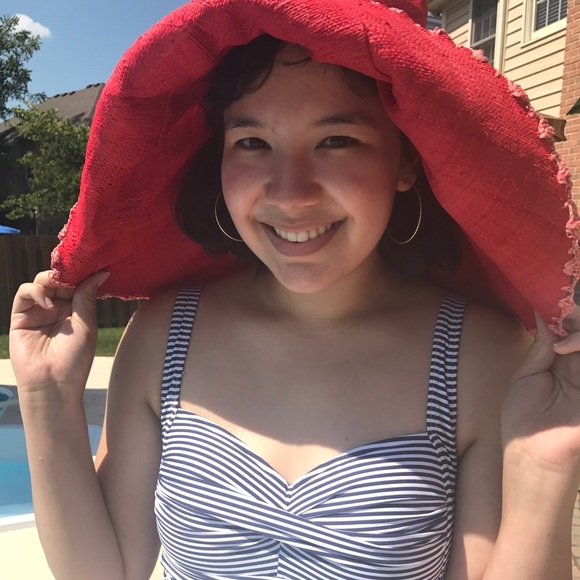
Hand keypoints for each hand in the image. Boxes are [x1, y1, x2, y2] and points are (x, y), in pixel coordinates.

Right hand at [10, 270, 108, 397]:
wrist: (53, 382)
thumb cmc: (75, 357)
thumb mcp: (86, 323)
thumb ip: (87, 296)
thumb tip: (102, 272)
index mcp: (77, 309)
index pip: (78, 283)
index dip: (82, 273)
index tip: (91, 264)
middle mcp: (58, 308)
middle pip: (59, 279)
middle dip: (65, 273)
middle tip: (72, 273)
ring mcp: (39, 311)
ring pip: (41, 282)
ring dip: (49, 279)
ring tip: (58, 287)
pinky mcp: (21, 316)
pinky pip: (25, 293)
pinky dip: (35, 290)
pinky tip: (46, 301)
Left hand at [502, 307, 579, 476]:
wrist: (532, 454)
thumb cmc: (525, 418)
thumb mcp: (527, 375)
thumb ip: (542, 347)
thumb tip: (543, 313)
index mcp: (566, 361)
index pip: (575, 327)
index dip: (567, 310)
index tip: (550, 298)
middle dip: (577, 314)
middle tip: (562, 312)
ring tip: (560, 339)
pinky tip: (565, 349)